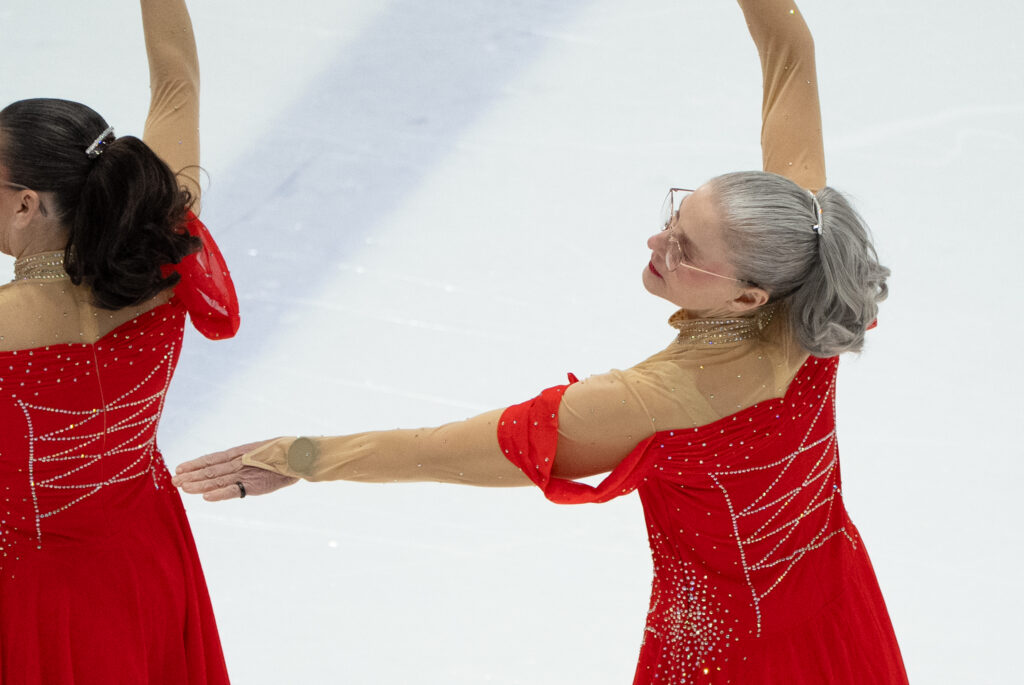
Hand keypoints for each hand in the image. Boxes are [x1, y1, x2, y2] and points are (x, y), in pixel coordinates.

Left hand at [172, 440, 298, 500]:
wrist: (300, 456)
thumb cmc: (282, 454)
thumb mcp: (259, 455)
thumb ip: (246, 462)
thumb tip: (234, 467)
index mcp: (239, 453)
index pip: (212, 458)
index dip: (195, 463)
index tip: (179, 468)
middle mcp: (239, 461)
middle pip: (210, 469)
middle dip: (191, 476)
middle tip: (173, 481)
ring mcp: (245, 472)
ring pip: (217, 479)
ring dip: (199, 484)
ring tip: (183, 488)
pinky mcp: (254, 484)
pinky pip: (233, 490)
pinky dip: (219, 494)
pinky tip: (205, 497)